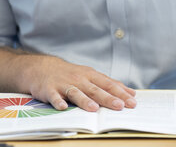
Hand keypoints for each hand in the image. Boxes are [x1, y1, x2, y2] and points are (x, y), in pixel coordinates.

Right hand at [22, 56, 136, 111]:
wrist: (43, 68)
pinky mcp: (50, 90)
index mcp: (90, 76)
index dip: (121, 93)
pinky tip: (62, 107)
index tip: (133, 102)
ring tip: (94, 108)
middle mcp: (79, 79)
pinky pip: (54, 96)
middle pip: (95, 89)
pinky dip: (58, 101)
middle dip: (108, 98)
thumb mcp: (90, 76)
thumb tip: (130, 92)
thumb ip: (109, 84)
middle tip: (120, 106)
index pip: (108, 84)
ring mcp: (64, 84)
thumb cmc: (70, 75)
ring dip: (85, 100)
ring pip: (76, 92)